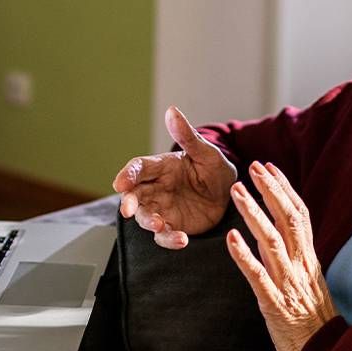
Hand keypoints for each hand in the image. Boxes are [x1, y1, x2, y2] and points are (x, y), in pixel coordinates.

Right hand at [112, 105, 236, 249]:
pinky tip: (181, 239)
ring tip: (159, 225)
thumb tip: (172, 111)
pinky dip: (169, 239)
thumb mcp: (206, 152)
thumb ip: (187, 136)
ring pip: (145, 216)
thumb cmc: (215, 169)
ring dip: (148, 222)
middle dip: (129, 203)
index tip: (120, 183)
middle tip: (128, 210)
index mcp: (161, 167)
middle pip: (134, 195)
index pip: (138, 168)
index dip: (127, 174)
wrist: (231, 194)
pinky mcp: (173, 225)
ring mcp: (163, 208)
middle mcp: (156, 188)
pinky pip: (164, 235)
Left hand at [226, 161, 336, 350]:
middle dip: (270, 190)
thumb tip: (274, 230)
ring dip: (253, 213)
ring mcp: (288, 283)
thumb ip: (292, 255)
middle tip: (252, 168)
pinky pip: (258, 276)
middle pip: (288, 219)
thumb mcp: (307, 279)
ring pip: (272, 241)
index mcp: (308, 258)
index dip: (284, 188)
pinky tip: (230, 237)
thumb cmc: (311, 317)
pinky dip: (244, 255)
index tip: (269, 167)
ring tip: (237, 191)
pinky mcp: (274, 304)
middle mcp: (301, 265)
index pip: (299, 214)